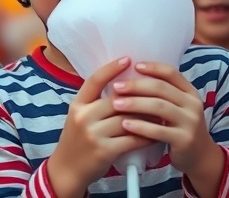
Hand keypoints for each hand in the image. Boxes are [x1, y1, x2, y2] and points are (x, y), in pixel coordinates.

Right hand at [47, 57, 152, 197]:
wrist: (67, 169)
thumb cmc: (77, 140)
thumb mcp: (78, 116)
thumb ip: (96, 102)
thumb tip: (124, 86)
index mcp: (77, 104)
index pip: (95, 80)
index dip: (111, 68)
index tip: (128, 59)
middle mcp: (83, 117)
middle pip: (117, 99)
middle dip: (139, 96)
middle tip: (157, 91)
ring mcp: (93, 134)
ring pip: (127, 119)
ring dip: (147, 117)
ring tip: (161, 113)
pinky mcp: (104, 151)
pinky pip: (132, 139)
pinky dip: (146, 136)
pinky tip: (156, 134)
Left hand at [112, 62, 219, 174]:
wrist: (200, 156)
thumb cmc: (180, 127)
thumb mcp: (178, 107)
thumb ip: (163, 94)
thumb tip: (131, 77)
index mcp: (190, 92)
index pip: (171, 73)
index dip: (152, 67)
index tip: (133, 65)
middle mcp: (193, 104)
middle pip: (162, 89)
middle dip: (136, 86)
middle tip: (116, 87)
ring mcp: (190, 122)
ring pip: (159, 107)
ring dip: (135, 104)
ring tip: (116, 104)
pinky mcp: (184, 140)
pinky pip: (159, 130)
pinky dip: (140, 126)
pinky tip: (125, 124)